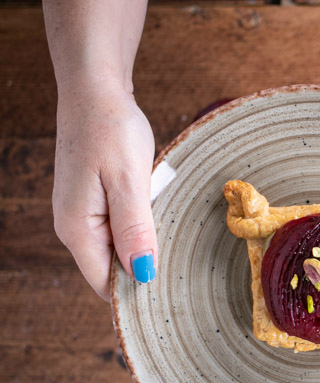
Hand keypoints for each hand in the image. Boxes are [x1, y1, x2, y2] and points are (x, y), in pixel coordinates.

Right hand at [52, 82, 157, 300]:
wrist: (95, 92)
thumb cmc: (111, 131)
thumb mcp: (129, 181)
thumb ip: (134, 231)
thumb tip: (143, 274)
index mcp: (78, 229)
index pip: (106, 285)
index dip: (138, 290)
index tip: (173, 286)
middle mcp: (74, 227)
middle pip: (112, 270)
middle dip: (144, 268)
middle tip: (182, 258)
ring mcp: (82, 214)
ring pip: (118, 249)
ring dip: (144, 244)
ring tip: (172, 231)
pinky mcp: (93, 201)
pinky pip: (119, 228)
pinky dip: (140, 226)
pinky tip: (157, 211)